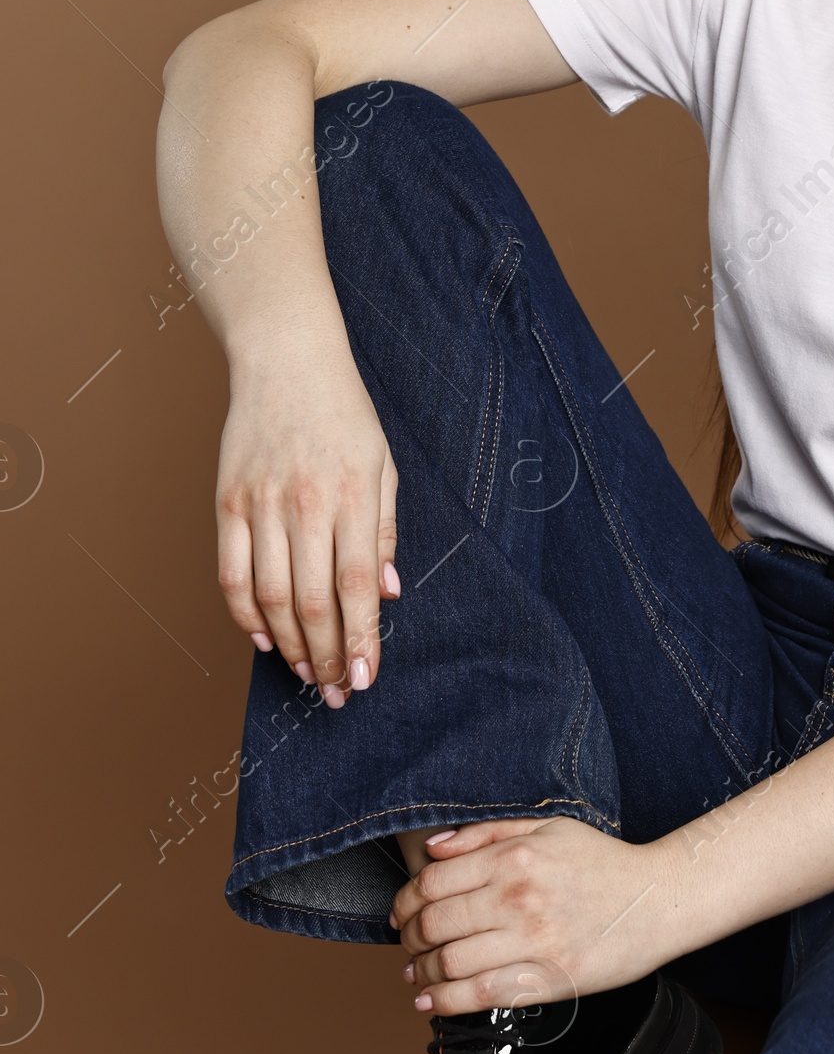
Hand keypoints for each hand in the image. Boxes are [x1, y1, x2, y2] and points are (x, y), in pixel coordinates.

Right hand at [215, 335, 398, 705]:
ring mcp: (261, 504)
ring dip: (289, 646)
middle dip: (327, 657)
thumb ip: (383, 533)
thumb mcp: (383, 466)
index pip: (355, 585)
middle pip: (312, 602)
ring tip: (307, 675)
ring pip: (269, 597)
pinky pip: (231, 574)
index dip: (359, 639)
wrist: (286, 361)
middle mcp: (305, 504)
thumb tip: (385, 594)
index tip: (364, 678)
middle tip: (336, 692)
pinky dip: (244, 615)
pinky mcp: (228, 502)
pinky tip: (263, 639)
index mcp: (354, 495)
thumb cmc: (344, 414)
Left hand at [392, 819, 676, 1013]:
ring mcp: (532, 941)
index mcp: (515, 857)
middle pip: (435, 923)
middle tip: (408, 944)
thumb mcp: (549, 828)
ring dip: (421, 972)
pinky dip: (446, 1002)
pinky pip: (481, 995)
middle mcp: (518, 897)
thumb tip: (434, 848)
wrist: (659, 898)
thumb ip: (487, 833)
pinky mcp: (548, 978)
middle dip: (410, 938)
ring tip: (416, 974)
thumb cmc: (604, 864)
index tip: (402, 912)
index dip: (406, 901)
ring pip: (450, 962)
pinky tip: (432, 1002)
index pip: (433, 881)